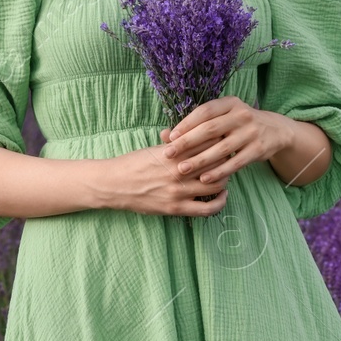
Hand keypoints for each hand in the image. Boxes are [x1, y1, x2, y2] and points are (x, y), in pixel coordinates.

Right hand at [103, 144, 229, 217]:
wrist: (113, 185)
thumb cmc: (133, 163)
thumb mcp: (155, 148)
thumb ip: (176, 143)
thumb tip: (191, 131)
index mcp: (174, 152)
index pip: (209, 143)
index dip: (220, 141)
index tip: (223, 142)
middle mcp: (179, 171)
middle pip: (217, 162)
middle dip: (225, 159)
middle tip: (227, 159)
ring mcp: (178, 191)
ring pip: (216, 184)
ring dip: (224, 179)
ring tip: (224, 176)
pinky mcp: (176, 208)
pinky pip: (208, 209)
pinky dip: (220, 202)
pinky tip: (222, 195)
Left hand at [160, 96, 293, 188]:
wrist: (275, 131)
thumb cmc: (238, 124)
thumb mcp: (223, 117)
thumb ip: (197, 124)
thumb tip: (164, 134)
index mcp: (230, 103)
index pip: (205, 111)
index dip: (186, 123)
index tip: (170, 137)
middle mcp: (242, 115)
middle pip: (210, 129)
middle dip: (187, 142)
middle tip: (169, 154)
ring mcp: (252, 132)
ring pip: (221, 148)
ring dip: (200, 160)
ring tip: (182, 169)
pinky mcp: (258, 149)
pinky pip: (235, 162)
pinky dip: (219, 171)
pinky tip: (204, 178)